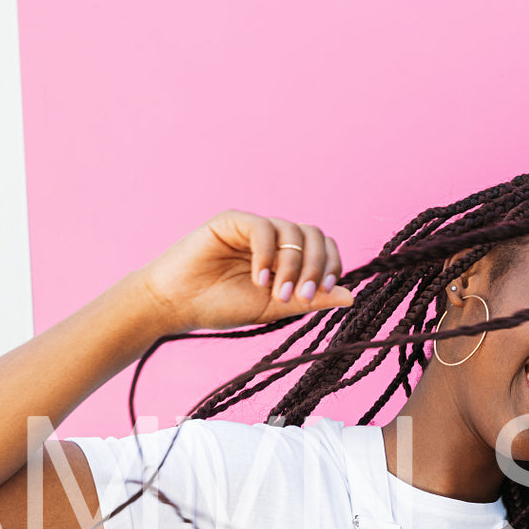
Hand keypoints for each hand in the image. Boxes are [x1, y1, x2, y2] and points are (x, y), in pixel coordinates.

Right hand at [131, 210, 351, 334]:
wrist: (178, 305)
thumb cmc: (222, 306)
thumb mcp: (274, 307)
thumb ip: (309, 299)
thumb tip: (350, 296)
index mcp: (289, 257)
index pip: (325, 248)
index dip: (331, 266)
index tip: (320, 293)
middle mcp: (276, 238)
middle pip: (315, 236)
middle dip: (315, 267)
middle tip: (300, 296)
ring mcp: (255, 227)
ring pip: (293, 231)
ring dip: (291, 265)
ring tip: (275, 293)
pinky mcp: (232, 220)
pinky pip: (263, 228)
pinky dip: (267, 254)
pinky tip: (259, 278)